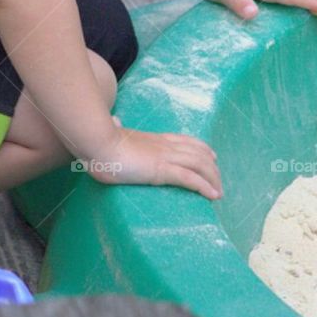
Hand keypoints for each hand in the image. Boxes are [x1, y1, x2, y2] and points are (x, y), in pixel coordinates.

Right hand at [90, 124, 222, 198]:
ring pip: (199, 165)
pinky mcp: (161, 170)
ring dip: (213, 179)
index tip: (212, 157)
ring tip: (219, 193)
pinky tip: (212, 195)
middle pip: (198, 153)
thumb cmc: (100, 141)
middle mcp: (164, 145)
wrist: (97, 142)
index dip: (202, 148)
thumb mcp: (112, 133)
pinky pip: (190, 178)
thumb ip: (116, 129)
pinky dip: (204, 186)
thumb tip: (114, 121)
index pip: (185, 140)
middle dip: (212, 168)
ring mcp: (164, 156)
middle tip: (219, 182)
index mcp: (154, 138)